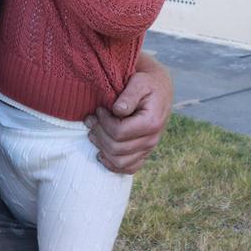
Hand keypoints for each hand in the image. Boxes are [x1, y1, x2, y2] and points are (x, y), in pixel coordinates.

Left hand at [85, 51, 172, 173]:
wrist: (159, 90)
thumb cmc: (147, 83)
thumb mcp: (139, 82)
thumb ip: (129, 95)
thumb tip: (117, 110)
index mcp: (151, 122)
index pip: (119, 132)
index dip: (103, 122)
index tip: (98, 109)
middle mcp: (152, 139)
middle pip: (116, 148)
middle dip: (98, 133)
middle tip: (90, 119)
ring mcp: (148, 149)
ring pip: (119, 161)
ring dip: (101, 148)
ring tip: (93, 133)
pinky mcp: (144, 153)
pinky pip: (127, 168)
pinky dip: (112, 164)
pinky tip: (101, 152)